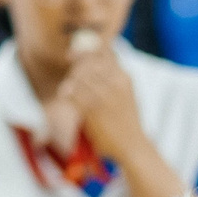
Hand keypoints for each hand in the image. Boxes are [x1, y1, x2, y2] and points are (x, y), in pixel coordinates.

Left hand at [58, 35, 143, 161]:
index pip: (103, 52)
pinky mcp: (91, 108)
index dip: (85, 50)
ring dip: (70, 83)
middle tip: (71, 79)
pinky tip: (65, 97)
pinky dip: (66, 94)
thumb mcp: (127, 94)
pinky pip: (72, 92)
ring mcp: (103, 94)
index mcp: (124, 77)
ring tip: (68, 91)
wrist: (132, 146)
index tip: (73, 55)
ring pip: (78, 77)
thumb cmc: (127, 121)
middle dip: (75, 69)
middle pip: (87, 63)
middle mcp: (115, 82)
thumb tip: (90, 60)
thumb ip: (113, 76)